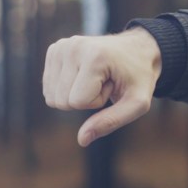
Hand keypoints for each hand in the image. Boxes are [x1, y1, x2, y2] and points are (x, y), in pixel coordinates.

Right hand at [42, 28, 161, 145]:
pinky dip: (67, 88)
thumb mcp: (137, 103)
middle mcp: (72, 47)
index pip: (77, 102)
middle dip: (86, 99)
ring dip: (76, 94)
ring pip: (52, 97)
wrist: (138, 50)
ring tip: (98, 77)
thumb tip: (82, 139)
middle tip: (106, 81)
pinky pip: (49, 89)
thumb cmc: (139, 77)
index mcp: (94, 56)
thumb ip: (111, 122)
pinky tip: (86, 74)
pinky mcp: (54, 50)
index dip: (97, 102)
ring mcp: (60, 47)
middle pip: (61, 101)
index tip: (113, 85)